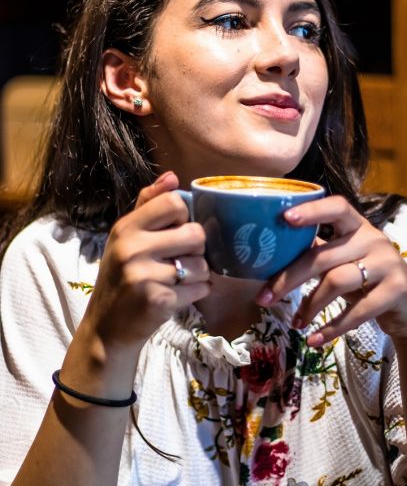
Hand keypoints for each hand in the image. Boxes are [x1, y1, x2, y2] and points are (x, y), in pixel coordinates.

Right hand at [83, 171, 210, 349]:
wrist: (106, 329)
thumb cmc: (121, 277)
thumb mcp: (125, 238)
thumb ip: (149, 204)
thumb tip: (173, 176)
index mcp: (126, 227)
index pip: (174, 203)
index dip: (184, 216)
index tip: (176, 230)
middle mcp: (133, 248)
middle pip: (196, 233)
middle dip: (196, 248)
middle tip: (181, 258)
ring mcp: (145, 275)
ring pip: (202, 264)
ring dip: (198, 274)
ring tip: (178, 280)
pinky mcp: (159, 301)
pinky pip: (200, 289)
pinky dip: (196, 293)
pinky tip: (177, 296)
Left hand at [255, 195, 406, 346]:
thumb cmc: (368, 280)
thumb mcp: (344, 261)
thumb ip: (316, 252)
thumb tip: (271, 252)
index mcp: (357, 226)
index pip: (336, 207)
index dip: (311, 211)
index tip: (284, 218)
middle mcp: (374, 239)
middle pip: (322, 256)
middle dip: (288, 279)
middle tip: (264, 299)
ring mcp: (388, 263)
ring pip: (337, 282)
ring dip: (310, 306)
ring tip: (295, 323)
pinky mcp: (398, 291)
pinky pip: (358, 311)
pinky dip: (332, 328)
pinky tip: (314, 339)